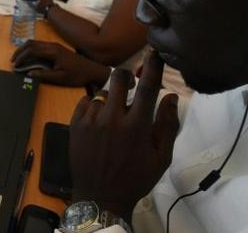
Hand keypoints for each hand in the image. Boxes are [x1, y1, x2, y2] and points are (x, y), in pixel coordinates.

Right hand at [10, 41, 109, 86]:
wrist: (92, 70)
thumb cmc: (77, 75)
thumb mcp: (60, 78)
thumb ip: (44, 75)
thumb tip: (29, 73)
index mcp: (53, 52)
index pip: (32, 50)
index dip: (21, 57)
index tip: (16, 66)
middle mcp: (52, 45)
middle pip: (31, 43)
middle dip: (20, 51)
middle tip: (13, 61)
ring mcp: (55, 45)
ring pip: (35, 43)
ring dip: (25, 49)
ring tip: (18, 59)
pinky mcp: (56, 48)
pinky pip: (40, 45)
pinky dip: (31, 49)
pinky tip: (29, 57)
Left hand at [69, 50, 179, 217]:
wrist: (100, 197)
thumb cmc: (136, 178)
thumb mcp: (161, 158)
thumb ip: (167, 125)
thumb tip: (171, 96)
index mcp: (137, 126)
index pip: (148, 86)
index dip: (153, 64)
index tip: (155, 50)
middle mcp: (113, 118)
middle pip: (119, 78)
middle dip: (127, 76)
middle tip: (130, 84)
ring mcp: (91, 120)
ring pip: (103, 92)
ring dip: (111, 97)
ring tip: (114, 114)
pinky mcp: (75, 124)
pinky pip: (86, 101)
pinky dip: (94, 105)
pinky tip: (99, 119)